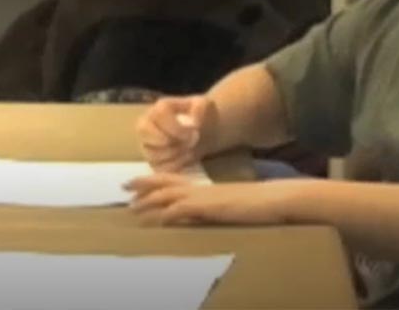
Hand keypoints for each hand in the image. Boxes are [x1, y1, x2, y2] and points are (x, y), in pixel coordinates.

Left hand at [124, 173, 303, 226]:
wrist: (274, 197)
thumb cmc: (258, 201)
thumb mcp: (231, 201)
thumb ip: (214, 203)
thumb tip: (202, 211)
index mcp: (206, 187)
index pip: (175, 179)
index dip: (155, 180)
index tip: (137, 182)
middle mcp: (202, 188)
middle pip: (166, 182)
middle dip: (144, 185)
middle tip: (124, 187)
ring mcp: (205, 196)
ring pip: (170, 195)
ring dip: (149, 201)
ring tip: (133, 207)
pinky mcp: (210, 206)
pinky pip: (183, 208)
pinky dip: (168, 213)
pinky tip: (158, 219)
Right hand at [135, 95, 210, 171]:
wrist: (204, 131)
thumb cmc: (202, 116)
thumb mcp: (206, 106)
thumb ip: (200, 109)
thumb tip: (193, 124)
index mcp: (161, 107)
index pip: (159, 115)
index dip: (175, 127)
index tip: (192, 133)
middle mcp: (147, 123)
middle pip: (146, 133)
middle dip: (171, 141)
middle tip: (190, 143)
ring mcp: (147, 143)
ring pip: (152, 153)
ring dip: (175, 155)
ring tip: (190, 150)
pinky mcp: (151, 159)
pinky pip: (158, 167)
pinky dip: (175, 166)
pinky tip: (186, 159)